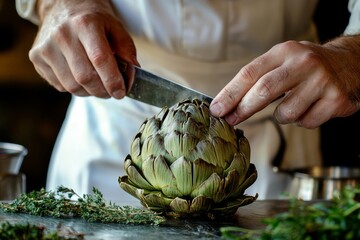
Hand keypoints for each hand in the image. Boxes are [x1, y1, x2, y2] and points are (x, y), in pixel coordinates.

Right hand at [29, 0, 138, 98]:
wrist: (62, 7)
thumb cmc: (93, 20)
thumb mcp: (115, 26)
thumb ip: (126, 49)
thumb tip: (133, 72)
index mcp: (85, 24)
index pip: (100, 60)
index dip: (112, 81)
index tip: (121, 92)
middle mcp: (62, 34)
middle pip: (85, 77)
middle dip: (103, 91)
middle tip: (112, 92)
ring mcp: (46, 47)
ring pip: (72, 86)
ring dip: (90, 92)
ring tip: (98, 85)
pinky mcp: (36, 57)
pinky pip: (60, 86)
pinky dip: (75, 88)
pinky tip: (81, 77)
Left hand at [210, 37, 359, 127]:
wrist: (349, 63)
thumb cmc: (304, 68)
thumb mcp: (281, 62)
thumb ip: (257, 79)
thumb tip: (226, 105)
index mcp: (284, 52)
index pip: (250, 73)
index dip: (230, 94)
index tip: (217, 109)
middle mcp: (303, 63)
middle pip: (264, 90)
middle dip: (243, 109)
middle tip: (230, 121)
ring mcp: (322, 81)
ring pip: (285, 113)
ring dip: (282, 116)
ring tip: (293, 104)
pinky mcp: (336, 100)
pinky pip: (305, 123)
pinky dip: (302, 121)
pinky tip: (311, 107)